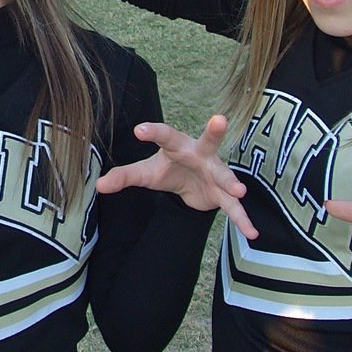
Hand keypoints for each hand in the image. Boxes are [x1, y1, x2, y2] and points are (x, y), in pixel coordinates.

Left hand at [97, 115, 256, 234]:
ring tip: (239, 190)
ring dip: (232, 182)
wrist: (193, 185)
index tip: (138, 130)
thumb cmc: (168, 169)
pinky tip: (252, 232)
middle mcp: (200, 154)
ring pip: (225, 175)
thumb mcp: (146, 173)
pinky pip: (233, 207)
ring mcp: (215, 172)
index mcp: (177, 145)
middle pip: (208, 140)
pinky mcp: (223, 193)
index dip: (152, 131)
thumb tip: (99, 185)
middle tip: (219, 120)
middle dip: (214, 131)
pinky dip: (243, 219)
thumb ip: (124, 177)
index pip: (163, 134)